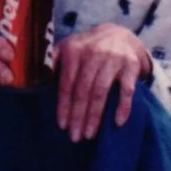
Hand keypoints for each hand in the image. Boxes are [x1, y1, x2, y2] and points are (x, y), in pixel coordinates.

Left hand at [53, 24, 151, 142]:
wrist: (120, 34)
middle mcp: (93, 53)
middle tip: (75, 136)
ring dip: (95, 115)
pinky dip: (123, 107)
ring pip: (101, 91)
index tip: (62, 125)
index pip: (66, 83)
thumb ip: (54, 62)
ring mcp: (113, 59)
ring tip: (89, 134)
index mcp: (73, 50)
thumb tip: (39, 82)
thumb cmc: (88, 49)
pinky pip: (127, 89)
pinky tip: (117, 123)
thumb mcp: (69, 48)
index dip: (64, 106)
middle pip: (83, 90)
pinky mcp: (131, 65)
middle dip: (78, 115)